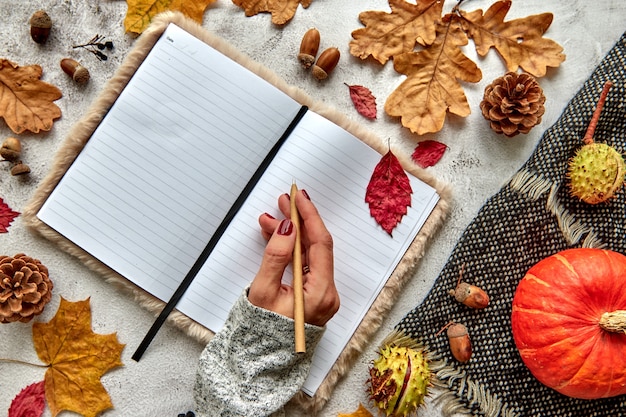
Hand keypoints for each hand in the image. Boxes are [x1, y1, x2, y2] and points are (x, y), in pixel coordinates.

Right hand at [248, 190, 338, 326]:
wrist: (264, 359)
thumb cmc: (261, 332)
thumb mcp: (263, 292)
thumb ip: (276, 257)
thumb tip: (288, 228)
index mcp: (320, 293)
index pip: (320, 244)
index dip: (310, 217)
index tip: (299, 198)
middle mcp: (328, 293)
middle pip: (316, 247)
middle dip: (299, 222)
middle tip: (283, 202)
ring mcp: (323, 295)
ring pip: (309, 255)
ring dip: (292, 235)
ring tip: (270, 220)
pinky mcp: (315, 296)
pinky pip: (306, 265)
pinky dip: (292, 250)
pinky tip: (278, 238)